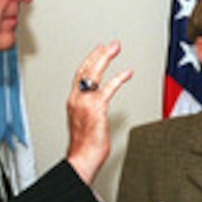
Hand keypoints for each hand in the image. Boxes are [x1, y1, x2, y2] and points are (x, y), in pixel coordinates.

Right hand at [66, 42, 132, 183]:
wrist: (82, 158)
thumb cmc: (84, 146)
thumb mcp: (85, 123)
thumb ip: (90, 111)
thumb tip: (99, 109)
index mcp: (73, 101)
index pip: (80, 75)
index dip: (89, 60)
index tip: (98, 51)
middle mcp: (77, 99)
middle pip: (86, 69)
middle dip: (98, 54)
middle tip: (110, 44)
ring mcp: (85, 103)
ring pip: (94, 73)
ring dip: (105, 58)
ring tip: (115, 48)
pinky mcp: (96, 108)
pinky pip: (108, 88)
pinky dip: (119, 78)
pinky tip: (128, 72)